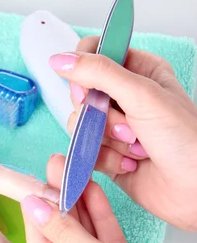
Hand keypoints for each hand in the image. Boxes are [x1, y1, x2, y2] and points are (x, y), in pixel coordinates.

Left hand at [22, 154, 196, 242]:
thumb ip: (66, 234)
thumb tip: (34, 206)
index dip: (38, 217)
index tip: (31, 185)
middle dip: (59, 207)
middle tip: (53, 170)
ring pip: (83, 239)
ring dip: (79, 207)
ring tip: (69, 172)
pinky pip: (104, 241)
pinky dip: (100, 217)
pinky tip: (90, 190)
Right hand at [49, 38, 196, 230]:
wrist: (194, 189)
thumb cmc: (185, 140)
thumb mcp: (142, 95)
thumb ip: (99, 73)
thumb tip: (59, 60)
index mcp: (140, 71)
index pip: (94, 53)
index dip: (83, 70)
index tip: (87, 90)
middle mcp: (125, 97)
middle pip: (82, 93)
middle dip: (100, 115)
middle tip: (127, 125)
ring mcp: (114, 128)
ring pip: (81, 125)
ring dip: (106, 140)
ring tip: (135, 147)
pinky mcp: (107, 155)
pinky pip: (86, 151)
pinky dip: (105, 160)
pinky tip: (129, 164)